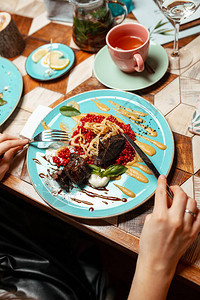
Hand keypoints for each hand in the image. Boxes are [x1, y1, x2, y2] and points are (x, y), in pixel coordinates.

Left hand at [0, 133, 28, 180]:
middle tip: (20, 141)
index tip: (24, 142)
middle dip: (13, 138)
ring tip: (14, 142)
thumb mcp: (3, 167)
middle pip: (3, 137)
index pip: (8, 143)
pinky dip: (2, 140)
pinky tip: (5, 143)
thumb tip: (16, 148)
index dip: (18, 142)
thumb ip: (10, 155)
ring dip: (7, 138)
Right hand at [128, 175, 199, 299]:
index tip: (163, 178)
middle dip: (176, 188)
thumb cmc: (150, 244)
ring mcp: (185, 227)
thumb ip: (157, 209)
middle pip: (181, 194)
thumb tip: (166, 200)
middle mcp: (174, 220)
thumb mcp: (148, 222)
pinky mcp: (193, 233)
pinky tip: (189, 212)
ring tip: (181, 202)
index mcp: (160, 216)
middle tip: (173, 190)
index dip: (162, 182)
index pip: (162, 192)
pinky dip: (195, 211)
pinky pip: (199, 216)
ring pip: (192, 203)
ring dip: (186, 199)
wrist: (157, 262)